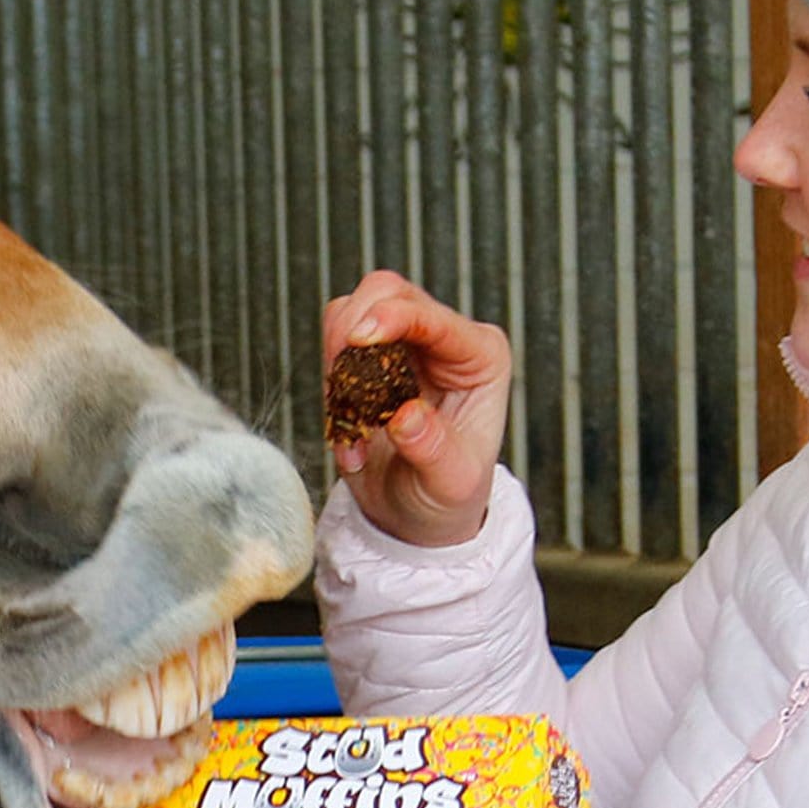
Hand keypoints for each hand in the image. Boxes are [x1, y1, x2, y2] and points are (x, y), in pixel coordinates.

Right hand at [323, 271, 510, 546]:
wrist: (417, 516)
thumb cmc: (446, 497)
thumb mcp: (450, 483)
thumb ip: (432, 449)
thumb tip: (405, 416)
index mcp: (481, 357)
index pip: (432, 316)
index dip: (391, 318)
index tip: (356, 339)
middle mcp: (445, 339)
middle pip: (386, 291)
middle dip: (352, 331)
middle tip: (338, 386)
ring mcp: (405, 342)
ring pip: (353, 310)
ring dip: (336, 362)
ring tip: (350, 420)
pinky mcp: (370, 356)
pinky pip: (333, 342)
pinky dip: (328, 381)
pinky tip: (346, 423)